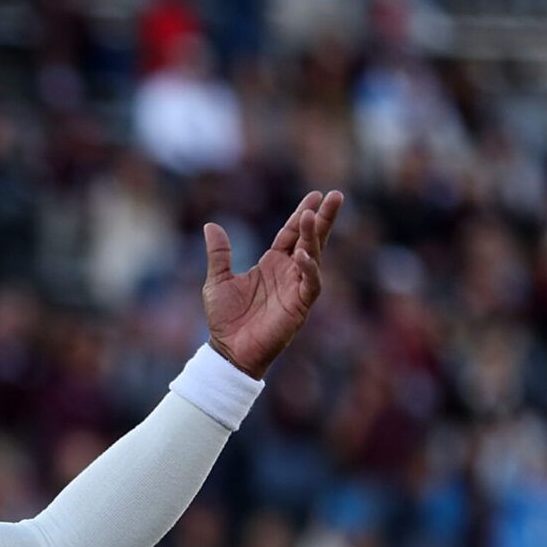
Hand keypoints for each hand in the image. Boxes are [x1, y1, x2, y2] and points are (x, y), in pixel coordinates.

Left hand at [202, 190, 343, 378]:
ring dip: (314, 237)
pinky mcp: (299, 307)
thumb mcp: (217, 280)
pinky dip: (309, 269)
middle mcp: (288, 273)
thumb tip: (211, 225)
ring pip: (313, 257)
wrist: (229, 351)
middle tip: (336, 195)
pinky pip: (310, 284)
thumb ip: (219, 254)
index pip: (291, 233)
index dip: (302, 214)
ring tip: (312, 216)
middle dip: (323, 218)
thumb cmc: (225, 319)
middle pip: (310, 239)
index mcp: (271, 264)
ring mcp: (296, 288)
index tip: (315, 195)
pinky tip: (303, 254)